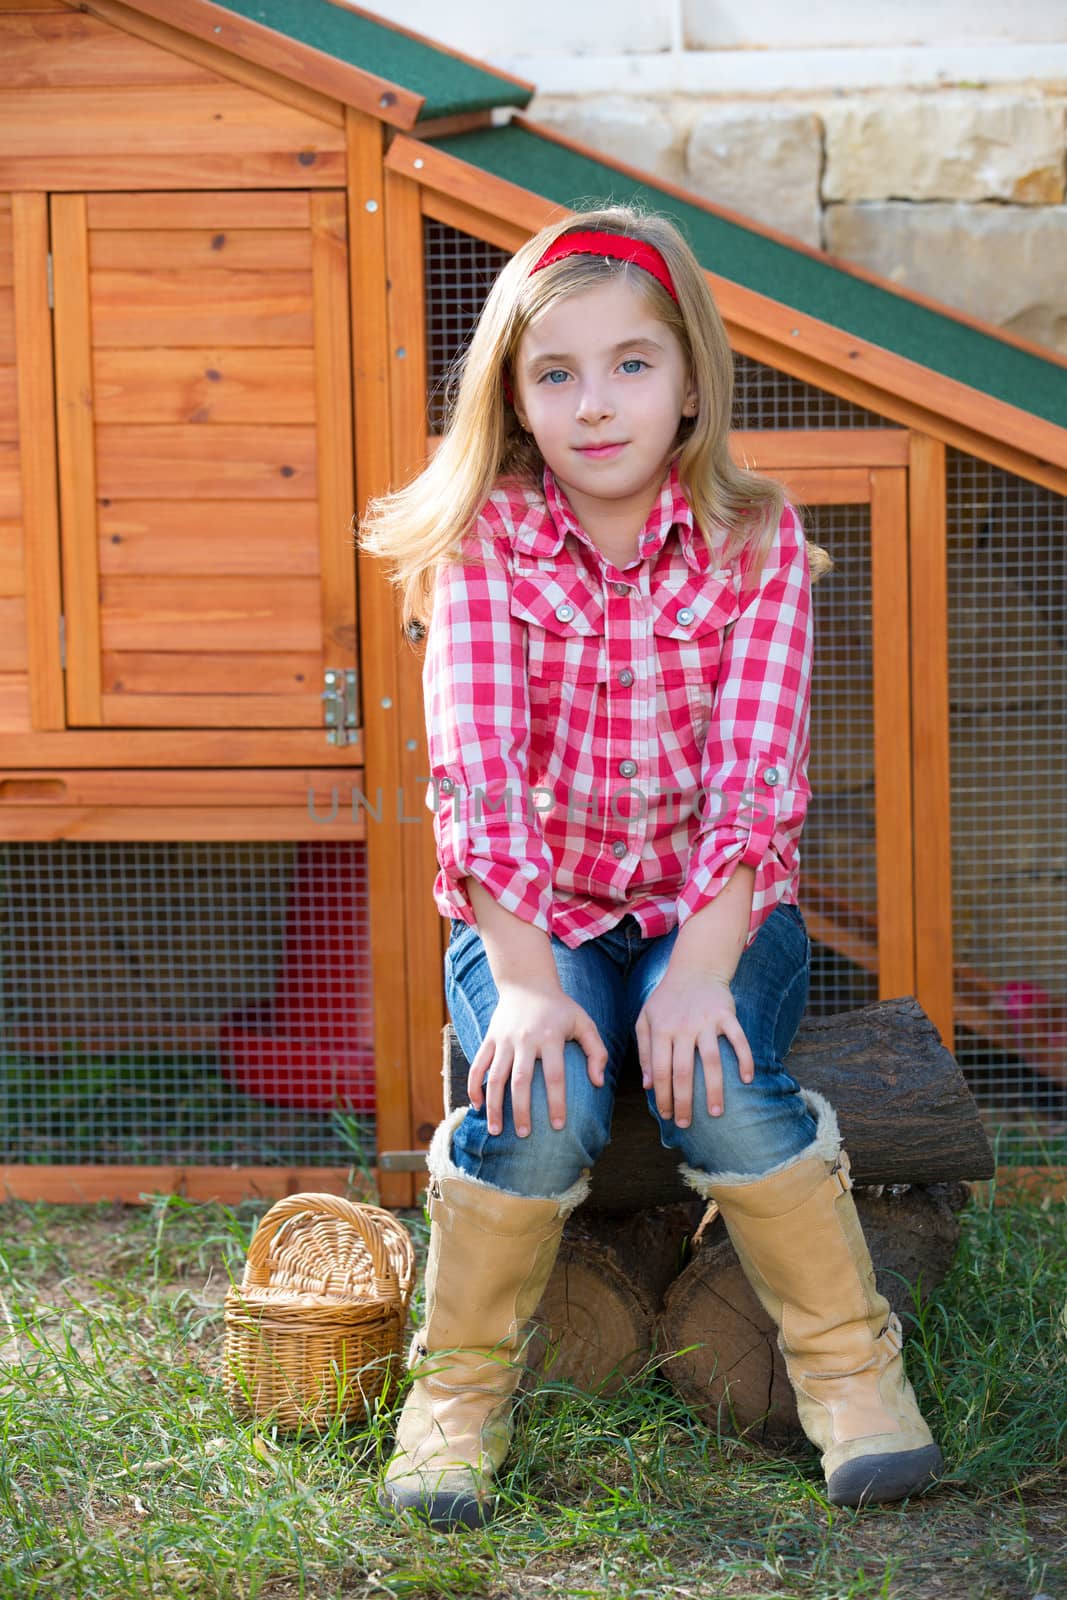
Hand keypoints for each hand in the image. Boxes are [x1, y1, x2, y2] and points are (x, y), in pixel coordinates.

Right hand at [467, 980, 608, 1138]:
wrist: (527, 982)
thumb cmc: (560, 1008)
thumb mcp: (584, 1022)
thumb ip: (596, 1052)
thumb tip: (598, 1083)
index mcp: (550, 1037)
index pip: (555, 1076)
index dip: (556, 1102)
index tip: (558, 1126)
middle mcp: (525, 1039)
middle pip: (521, 1080)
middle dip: (521, 1110)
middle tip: (525, 1135)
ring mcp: (504, 1039)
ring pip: (496, 1076)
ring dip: (494, 1105)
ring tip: (495, 1130)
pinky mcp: (490, 1038)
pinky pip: (478, 1065)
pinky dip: (475, 1086)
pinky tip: (477, 1106)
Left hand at [635, 969, 753, 1127]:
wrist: (695, 969)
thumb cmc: (667, 999)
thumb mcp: (645, 1019)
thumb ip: (644, 1050)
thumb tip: (647, 1085)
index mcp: (661, 1029)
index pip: (660, 1070)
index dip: (662, 1096)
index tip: (667, 1116)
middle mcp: (682, 1027)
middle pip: (683, 1071)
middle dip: (684, 1102)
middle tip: (687, 1124)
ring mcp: (706, 1021)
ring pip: (711, 1061)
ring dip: (714, 1090)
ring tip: (716, 1113)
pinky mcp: (726, 1015)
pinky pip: (738, 1040)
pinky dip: (744, 1059)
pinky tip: (746, 1079)